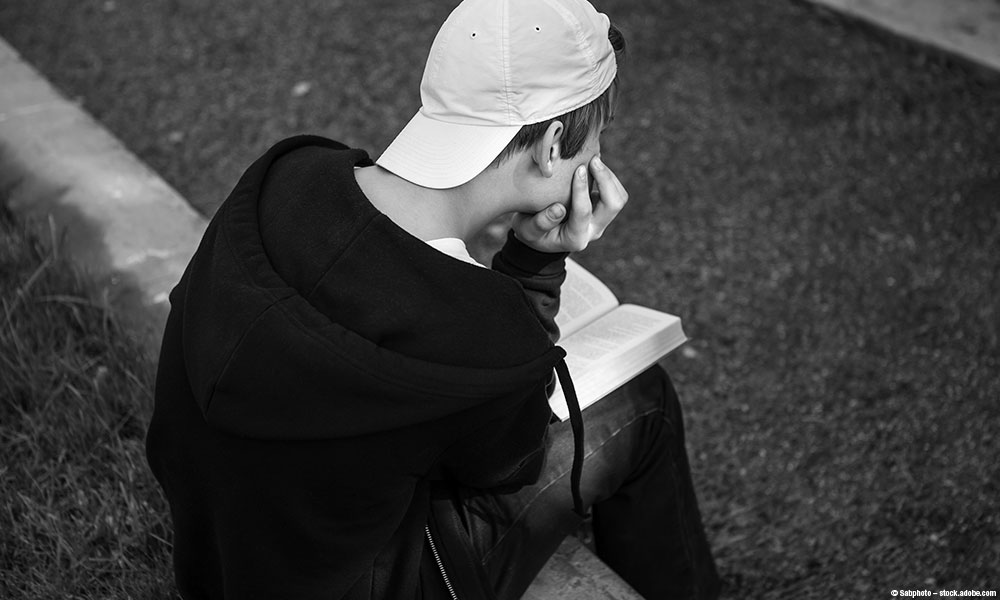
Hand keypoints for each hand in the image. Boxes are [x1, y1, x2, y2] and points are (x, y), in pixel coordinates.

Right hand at [511, 156, 628, 252]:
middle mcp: (592, 230)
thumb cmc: (530, 231)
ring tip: (594, 159)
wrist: (539, 233)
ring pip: (618, 198)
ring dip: (609, 177)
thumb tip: (558, 209)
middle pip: (613, 205)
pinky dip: (607, 177)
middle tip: (593, 160)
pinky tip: (593, 165)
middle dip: (606, 180)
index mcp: (575, 238)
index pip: (583, 212)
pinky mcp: (601, 209)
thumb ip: (540, 223)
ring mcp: (600, 221)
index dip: (582, 189)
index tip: (578, 168)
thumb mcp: (527, 230)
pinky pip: (614, 192)